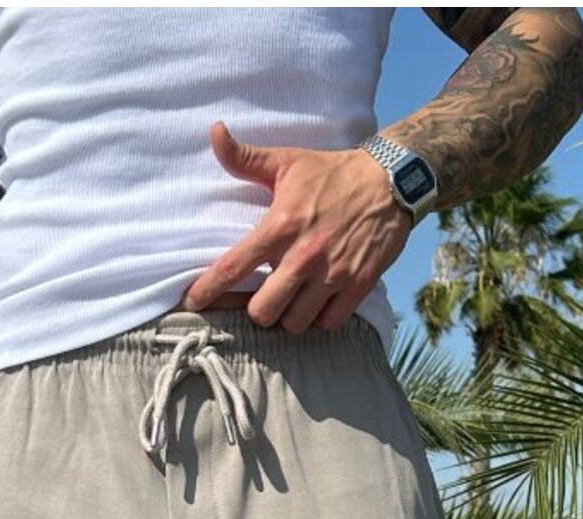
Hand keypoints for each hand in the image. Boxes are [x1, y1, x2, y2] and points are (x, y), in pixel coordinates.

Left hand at [180, 120, 411, 331]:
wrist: (390, 180)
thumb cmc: (331, 174)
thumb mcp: (287, 162)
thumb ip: (245, 158)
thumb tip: (215, 132)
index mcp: (280, 225)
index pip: (233, 266)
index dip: (208, 289)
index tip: (193, 301)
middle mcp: (304, 255)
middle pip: (263, 312)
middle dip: (259, 309)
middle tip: (264, 297)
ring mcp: (333, 274)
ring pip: (295, 323)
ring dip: (289, 316)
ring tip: (292, 300)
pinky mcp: (358, 285)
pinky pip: (328, 323)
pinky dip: (320, 319)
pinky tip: (318, 302)